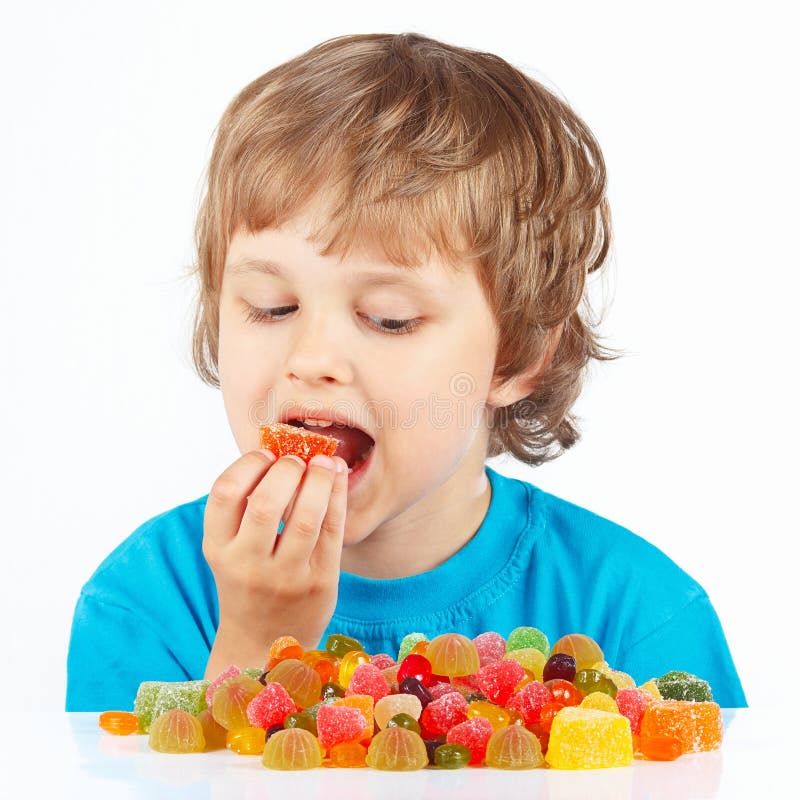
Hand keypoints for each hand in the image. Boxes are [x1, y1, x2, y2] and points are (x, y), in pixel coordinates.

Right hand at [202, 450, 347, 676]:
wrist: (264, 643)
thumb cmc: (248, 581)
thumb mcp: (232, 550)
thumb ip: (245, 509)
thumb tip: (281, 450)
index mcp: (218, 550)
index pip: (224, 494)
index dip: (247, 465)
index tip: (266, 454)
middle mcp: (247, 565)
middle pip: (266, 504)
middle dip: (286, 470)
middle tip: (297, 459)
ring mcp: (285, 577)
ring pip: (307, 517)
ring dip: (319, 480)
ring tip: (325, 463)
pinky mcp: (320, 583)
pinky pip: (333, 531)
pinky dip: (338, 497)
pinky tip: (337, 478)